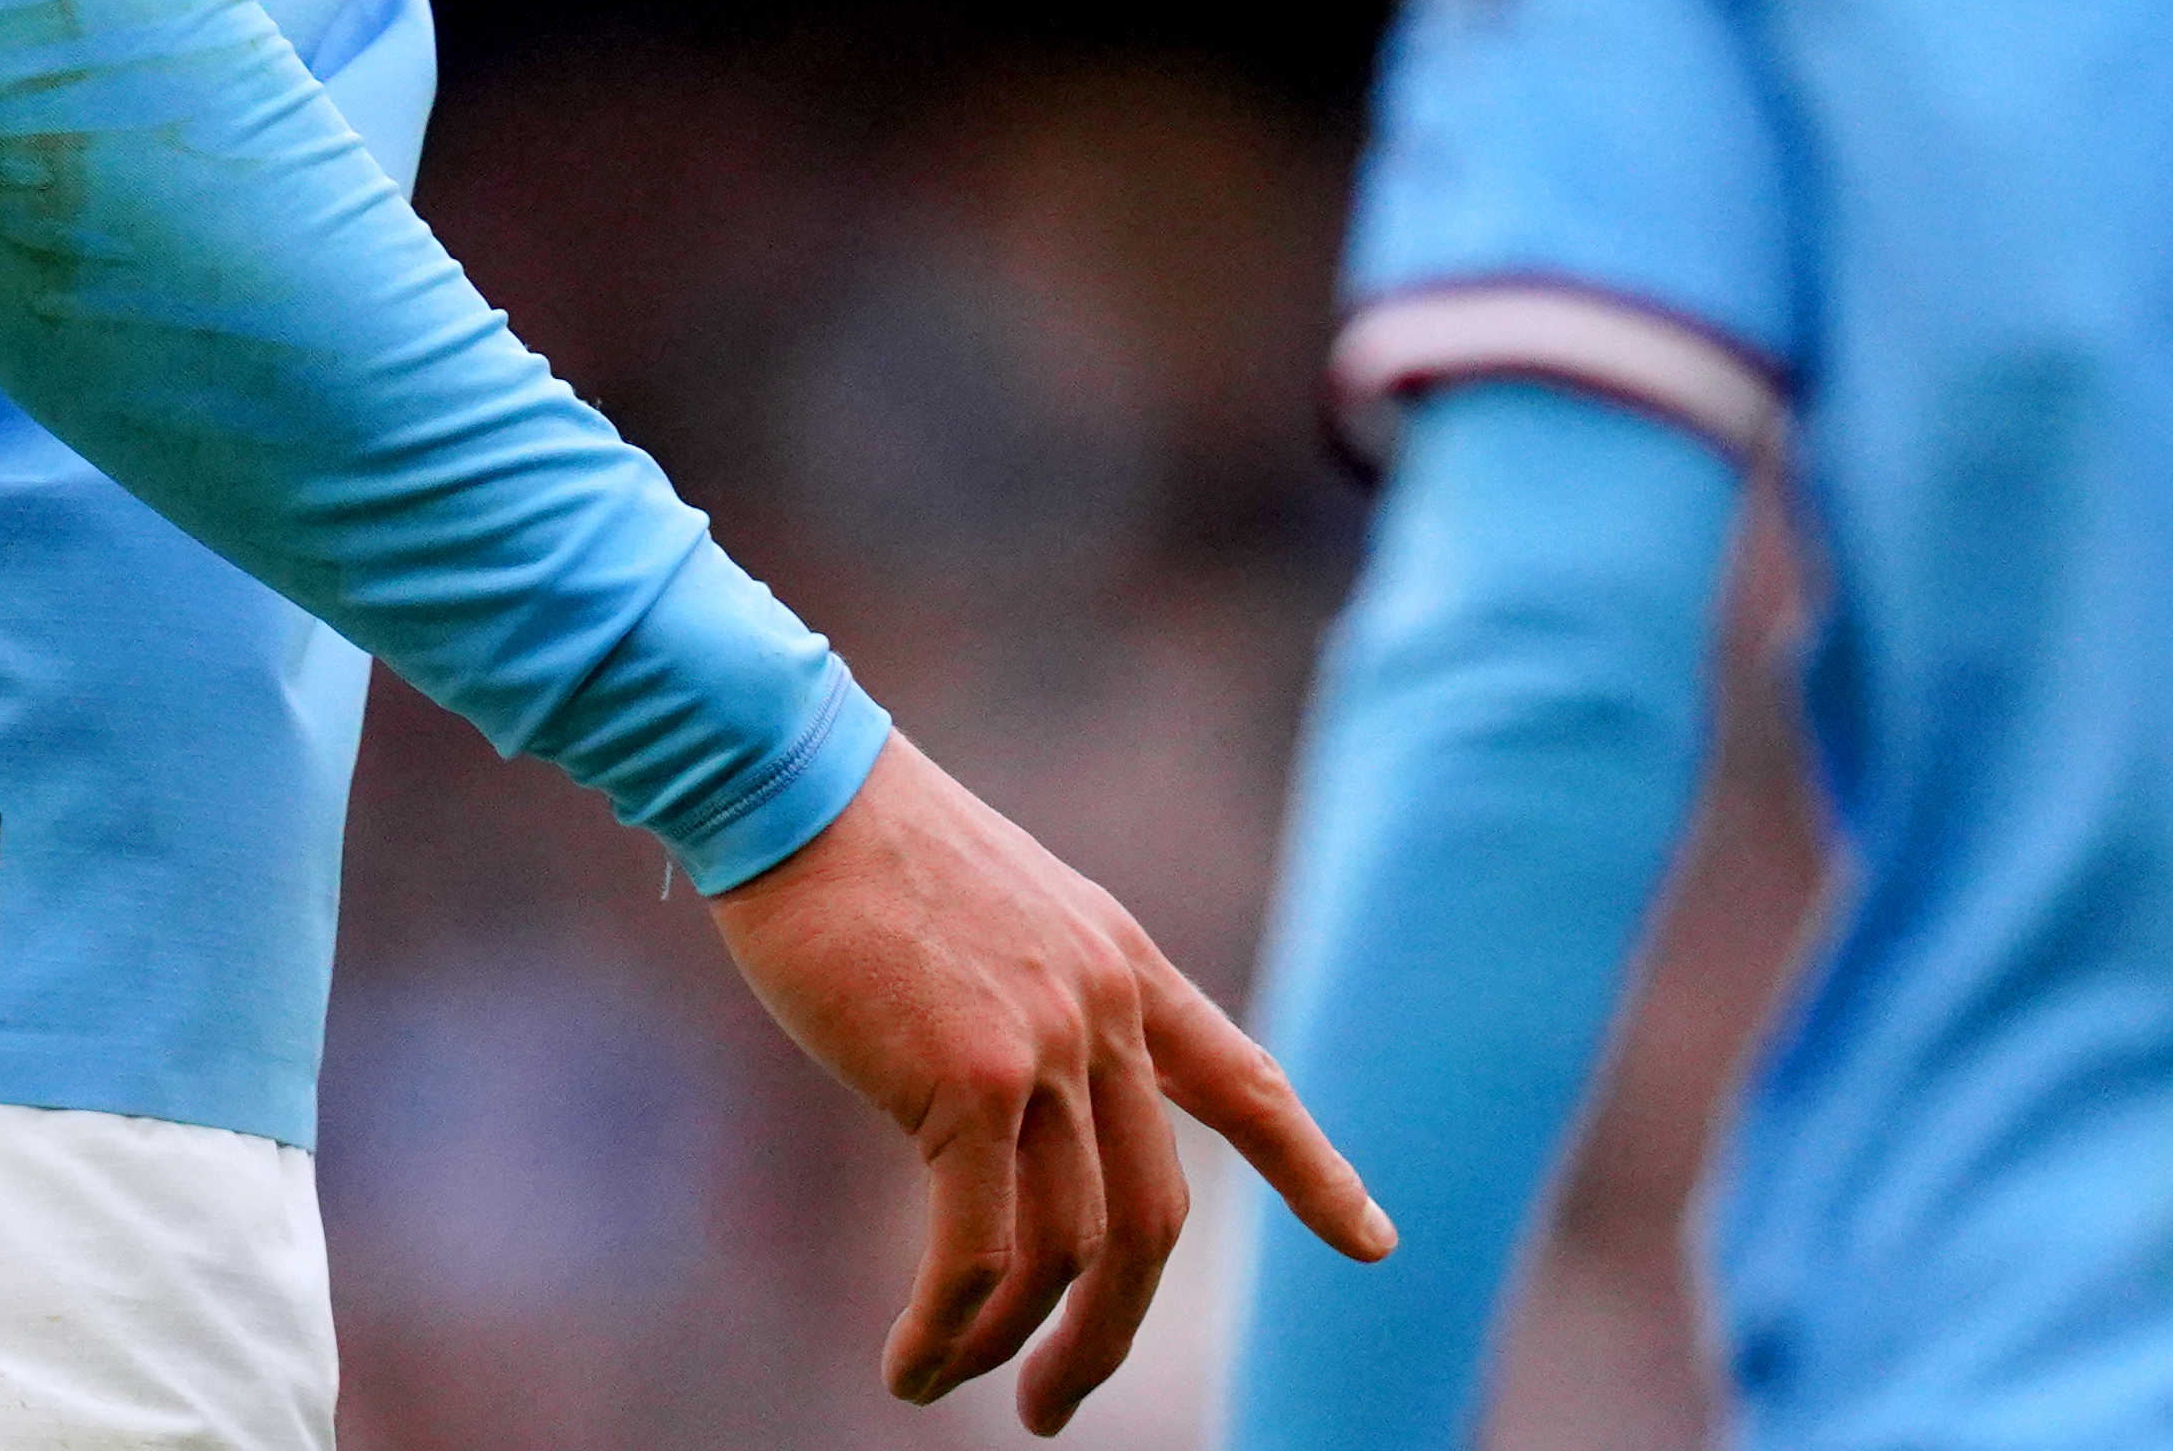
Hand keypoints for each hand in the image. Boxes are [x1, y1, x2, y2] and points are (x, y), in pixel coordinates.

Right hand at [707, 734, 1394, 1429]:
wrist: (799, 784)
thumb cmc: (863, 847)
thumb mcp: (995, 915)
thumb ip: (1037, 1005)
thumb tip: (1015, 1116)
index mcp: (1123, 963)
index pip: (1246, 1080)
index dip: (1314, 1171)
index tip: (1374, 1241)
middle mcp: (1107, 1009)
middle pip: (1151, 1220)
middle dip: (1105, 1333)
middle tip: (1051, 1404)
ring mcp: (1048, 1046)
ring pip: (1067, 1250)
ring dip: (1005, 1342)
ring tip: (945, 1381)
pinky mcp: (970, 1079)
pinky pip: (977, 1251)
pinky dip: (946, 1329)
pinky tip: (910, 1366)